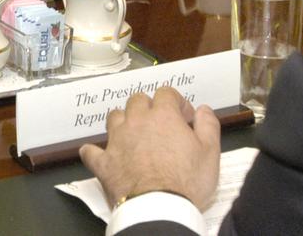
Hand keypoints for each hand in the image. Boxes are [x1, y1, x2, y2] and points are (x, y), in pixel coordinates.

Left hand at [78, 87, 219, 210]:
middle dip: (149, 107)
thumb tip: (203, 110)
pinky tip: (101, 156)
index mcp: (163, 116)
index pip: (166, 93)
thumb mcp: (210, 152)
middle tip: (160, 125)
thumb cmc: (186, 181)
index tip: (184, 118)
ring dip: (123, 122)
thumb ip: (208, 125)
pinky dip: (95, 152)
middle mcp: (137, 122)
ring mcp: (117, 141)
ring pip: (114, 117)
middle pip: (137, 100)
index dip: (176, 103)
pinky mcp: (104, 163)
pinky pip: (92, 152)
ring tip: (133, 135)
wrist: (159, 208)